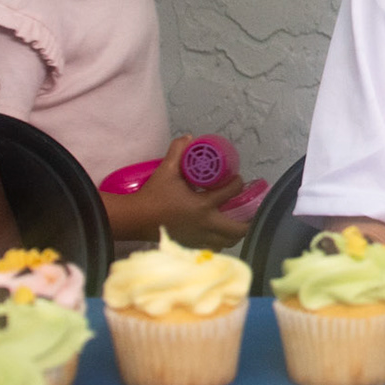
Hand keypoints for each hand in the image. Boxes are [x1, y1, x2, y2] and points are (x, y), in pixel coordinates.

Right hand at [104, 136, 252, 249]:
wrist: (136, 218)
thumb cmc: (153, 195)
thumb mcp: (166, 169)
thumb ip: (178, 151)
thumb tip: (190, 137)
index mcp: (202, 206)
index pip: (230, 194)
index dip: (238, 184)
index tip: (238, 179)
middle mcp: (205, 225)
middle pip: (237, 229)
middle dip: (247, 220)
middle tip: (249, 208)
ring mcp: (199, 238)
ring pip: (227, 241)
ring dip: (235, 232)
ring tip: (237, 220)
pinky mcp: (192, 245)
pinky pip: (214, 247)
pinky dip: (221, 241)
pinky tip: (219, 233)